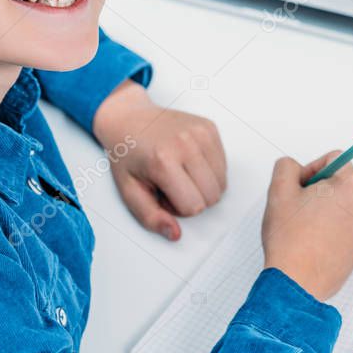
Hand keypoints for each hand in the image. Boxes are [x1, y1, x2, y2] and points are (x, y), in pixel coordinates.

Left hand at [92, 81, 226, 240]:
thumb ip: (151, 217)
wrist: (129, 119)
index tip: (162, 194)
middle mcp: (186, 144)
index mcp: (163, 161)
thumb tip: (175, 233)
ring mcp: (201, 133)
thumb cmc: (128, 155)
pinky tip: (189, 161)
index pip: (194, 206)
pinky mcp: (210, 128)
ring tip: (181, 173)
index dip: (177, 208)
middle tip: (171, 184)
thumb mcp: (129, 191)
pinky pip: (224, 165)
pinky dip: (210, 170)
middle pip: (212, 196)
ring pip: (222, 183)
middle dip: (193, 198)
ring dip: (203, 185)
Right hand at [261, 151, 352, 301]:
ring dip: (340, 202)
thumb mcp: (278, 191)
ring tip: (315, 218)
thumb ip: (287, 166)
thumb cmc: (290, 241)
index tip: (302, 185)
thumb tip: (296, 168)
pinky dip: (344, 222)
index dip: (313, 168)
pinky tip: (322, 234)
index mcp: (349, 186)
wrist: (297, 281)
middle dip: (332, 183)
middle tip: (309, 199)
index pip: (336, 158)